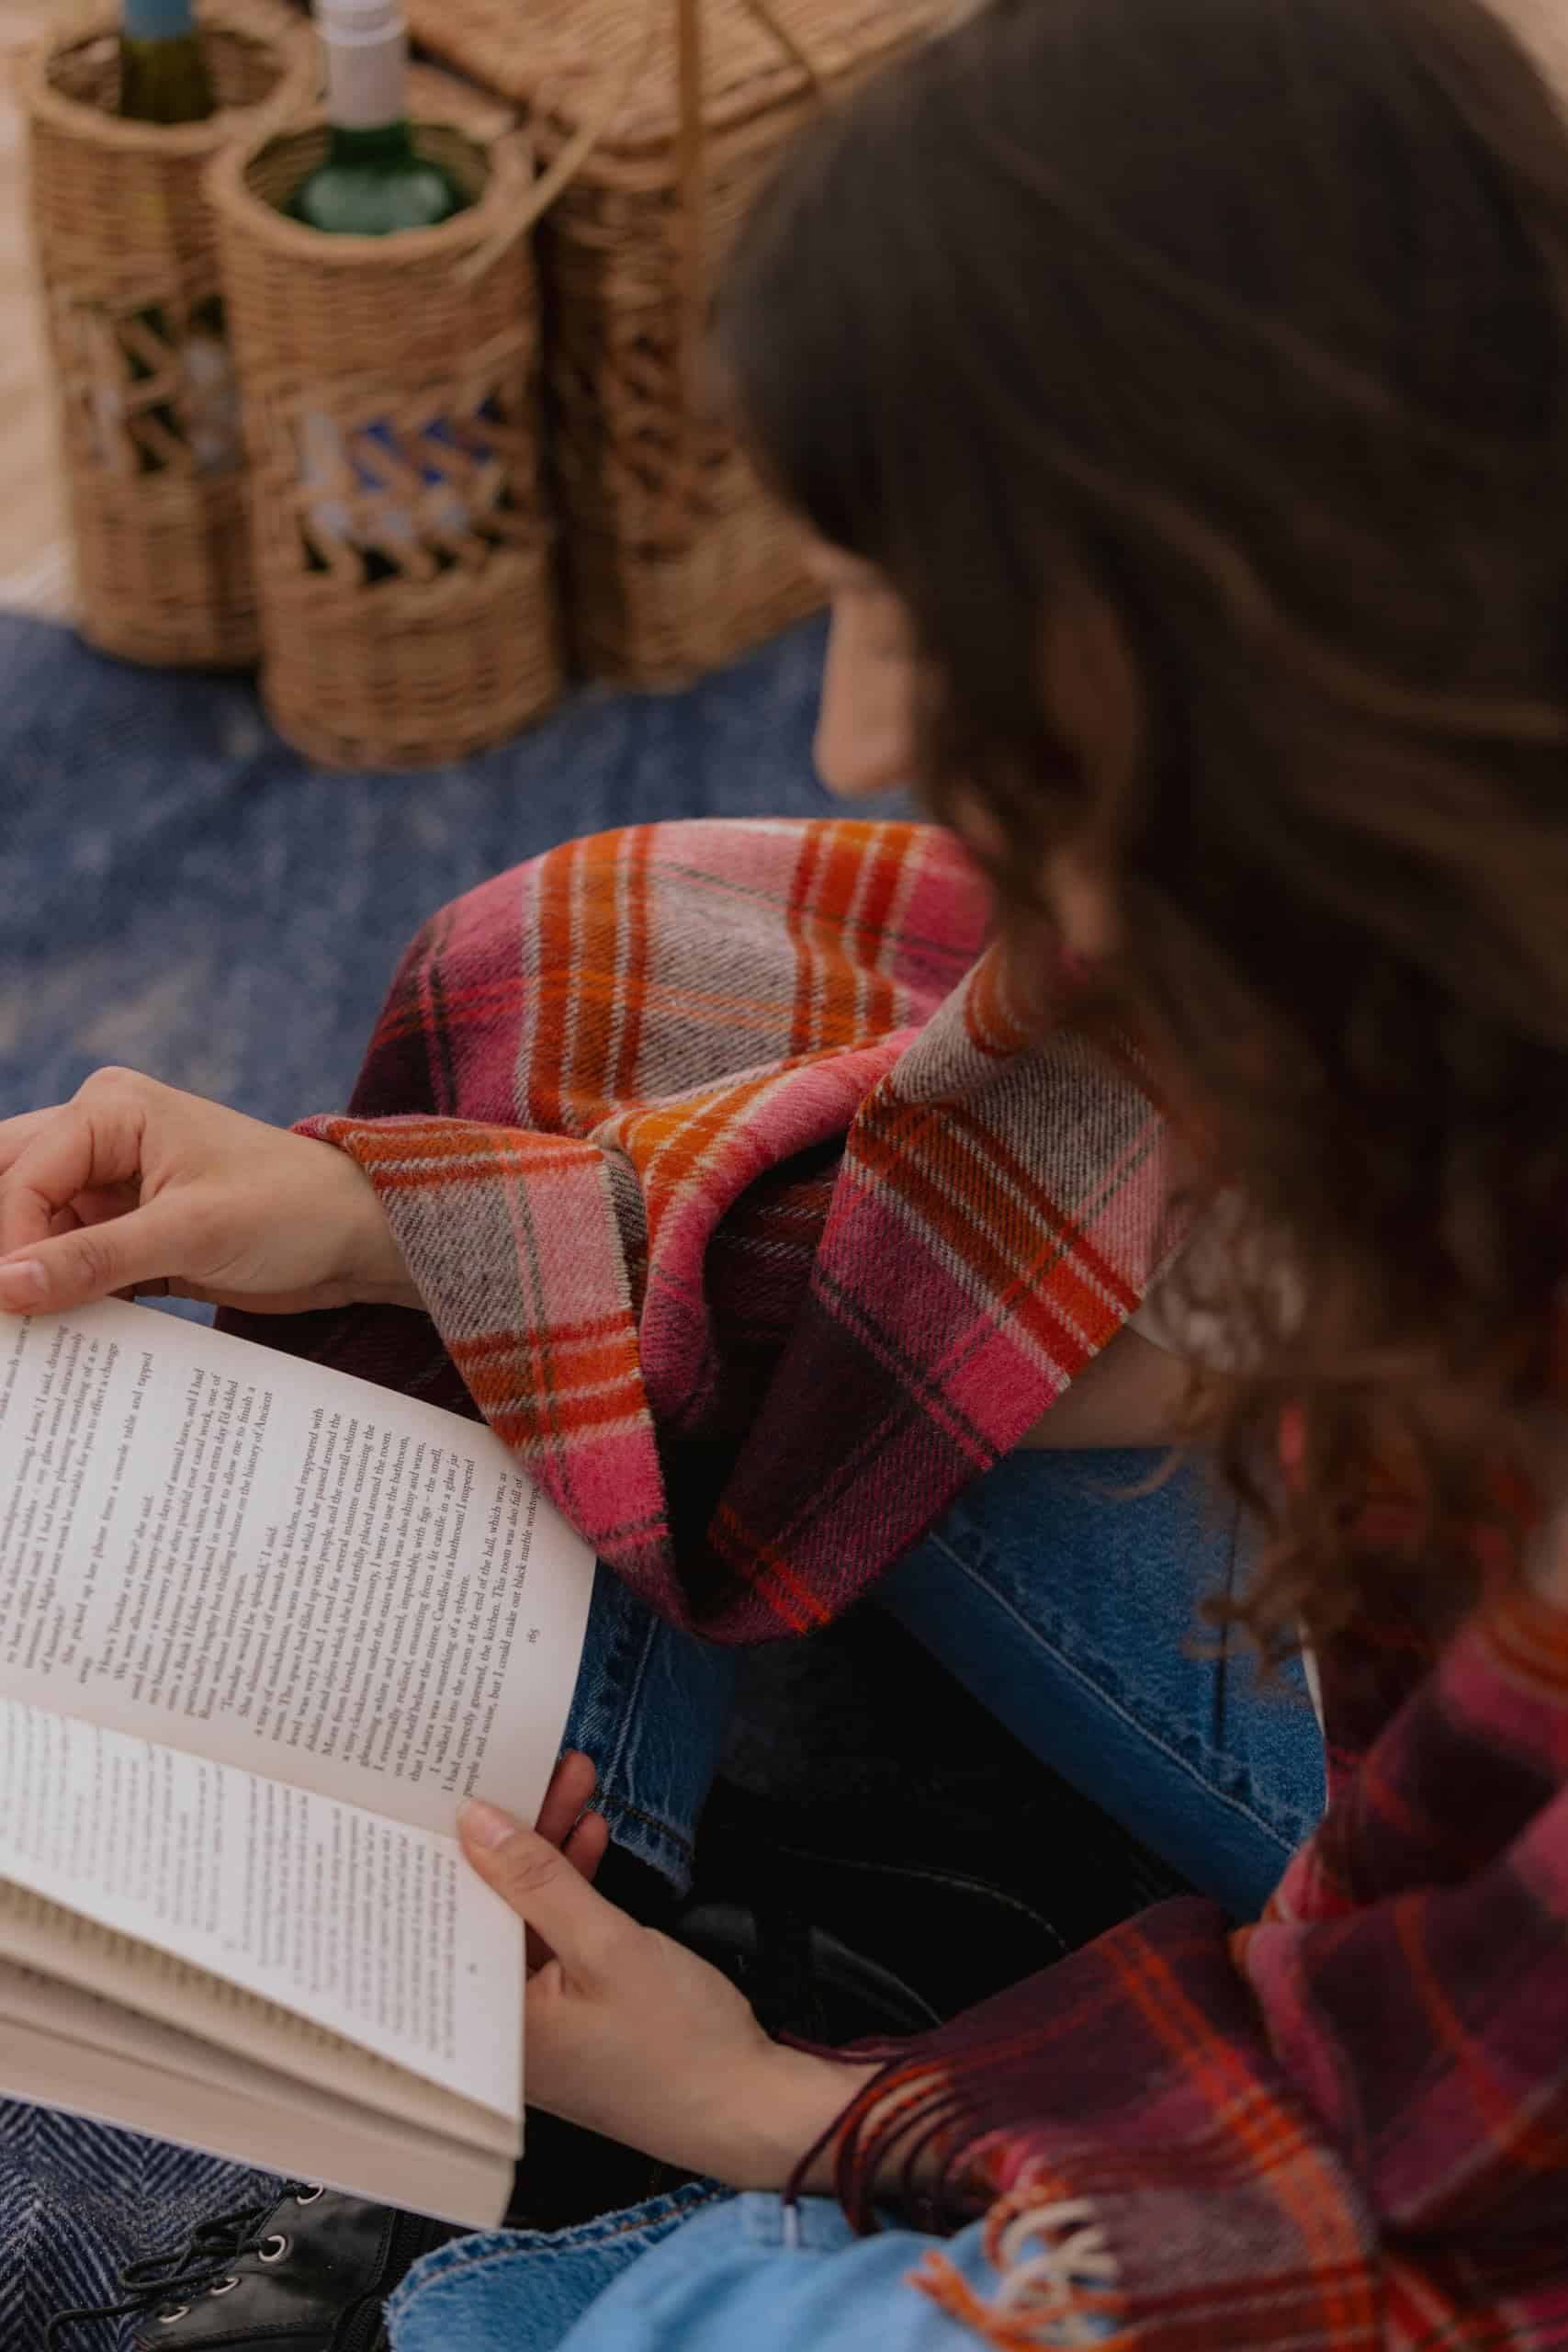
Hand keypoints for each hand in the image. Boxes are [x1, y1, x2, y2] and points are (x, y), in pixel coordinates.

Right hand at [0, 1067, 420, 1317]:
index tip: (13, 1308)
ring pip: (35, 1233)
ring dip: (30, 1281)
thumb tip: (4, 1287)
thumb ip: (93, 1259)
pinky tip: (62, 1340)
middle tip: (7, 1315)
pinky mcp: (128, 1232)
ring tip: (27, 1338)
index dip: (10, 1243)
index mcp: (111, 1110)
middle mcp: (100, 1138)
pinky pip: (72, 1265)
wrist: (360, 1238)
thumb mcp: (191, 1233)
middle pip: (10, 1189)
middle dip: (5, 1251)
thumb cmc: (292, 1208)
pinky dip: (65, 1300)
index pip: (21, 1176)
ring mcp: (112, 1186)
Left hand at [459, 1797, 876, 2187]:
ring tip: (571, 1783)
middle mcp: (502, 2028)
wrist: (750, 2108)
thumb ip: (539, 1881)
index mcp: (490, 2027)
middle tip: (533, 1770)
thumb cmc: (679, 2044)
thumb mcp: (608, 1947)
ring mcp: (540, 2021)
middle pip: (490, 1909)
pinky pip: (556, 1937)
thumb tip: (476, 1822)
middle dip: (514, 1836)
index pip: (449, 1917)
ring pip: (526, 1916)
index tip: (467, 1783)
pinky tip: (589, 1838)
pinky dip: (572, 1889)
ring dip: (549, 1853)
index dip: (455, 1845)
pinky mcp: (573, 2012)